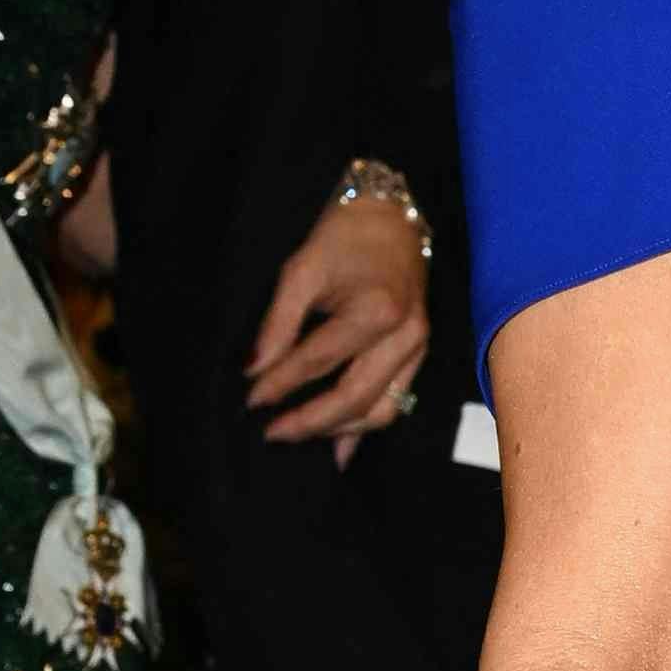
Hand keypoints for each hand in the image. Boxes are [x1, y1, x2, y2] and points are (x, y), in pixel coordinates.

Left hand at [249, 185, 431, 449]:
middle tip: (271, 432)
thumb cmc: (345, 238)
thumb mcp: (302, 269)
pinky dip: (365, 429)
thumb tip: (255, 368)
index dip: (280, 384)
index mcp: (376, 311)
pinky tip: (339, 450)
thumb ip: (278, 322)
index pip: (318, 361)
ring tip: (299, 435)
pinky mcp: (419, 356)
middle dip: (309, 421)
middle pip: (354, 397)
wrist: (391, 219)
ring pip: (380, 411)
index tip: (251, 398)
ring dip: (337, 430)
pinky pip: (395, 403)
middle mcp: (404, 336)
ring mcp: (417, 349)